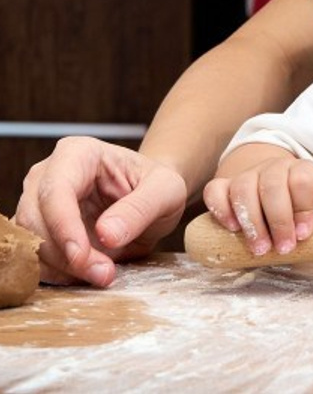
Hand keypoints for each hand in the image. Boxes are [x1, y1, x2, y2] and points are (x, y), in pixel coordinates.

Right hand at [15, 137, 187, 287]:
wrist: (151, 200)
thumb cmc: (157, 187)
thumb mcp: (166, 191)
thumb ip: (140, 208)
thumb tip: (106, 233)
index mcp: (79, 153)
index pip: (57, 190)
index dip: (64, 227)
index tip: (82, 256)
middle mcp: (48, 174)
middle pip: (35, 220)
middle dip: (66, 255)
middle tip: (103, 274)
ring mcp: (37, 203)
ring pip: (30, 243)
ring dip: (61, 269)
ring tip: (103, 273)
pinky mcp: (37, 230)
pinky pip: (34, 259)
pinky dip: (57, 274)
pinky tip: (87, 273)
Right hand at [203, 155, 312, 256]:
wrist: (276, 187)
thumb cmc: (303, 203)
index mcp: (300, 170)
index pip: (302, 179)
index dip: (304, 208)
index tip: (303, 235)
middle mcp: (273, 168)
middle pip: (272, 185)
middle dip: (279, 220)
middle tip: (284, 248)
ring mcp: (247, 176)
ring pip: (243, 188)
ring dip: (252, 221)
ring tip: (260, 248)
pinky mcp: (224, 186)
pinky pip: (215, 190)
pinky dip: (221, 209)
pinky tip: (233, 229)